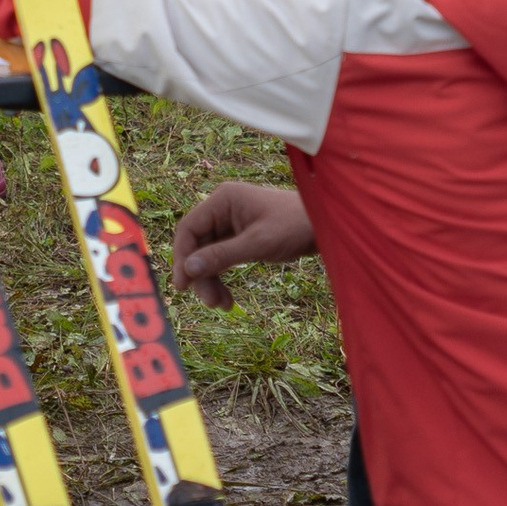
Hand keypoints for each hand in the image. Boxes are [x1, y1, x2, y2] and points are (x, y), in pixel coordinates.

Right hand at [170, 181, 318, 309]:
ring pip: (208, 255)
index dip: (181, 257)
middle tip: (210, 302)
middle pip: (197, 244)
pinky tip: (228, 299)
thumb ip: (222, 255)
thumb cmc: (294, 226)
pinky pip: (222, 258)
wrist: (325, 224)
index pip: (189, 228)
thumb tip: (187, 269)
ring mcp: (231, 222)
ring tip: (222, 305)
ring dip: (211, 280)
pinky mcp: (241, 235)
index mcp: (223, 200)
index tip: (182, 286)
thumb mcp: (258, 243)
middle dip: (201, 274)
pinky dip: (223, 277)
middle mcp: (223, 208)